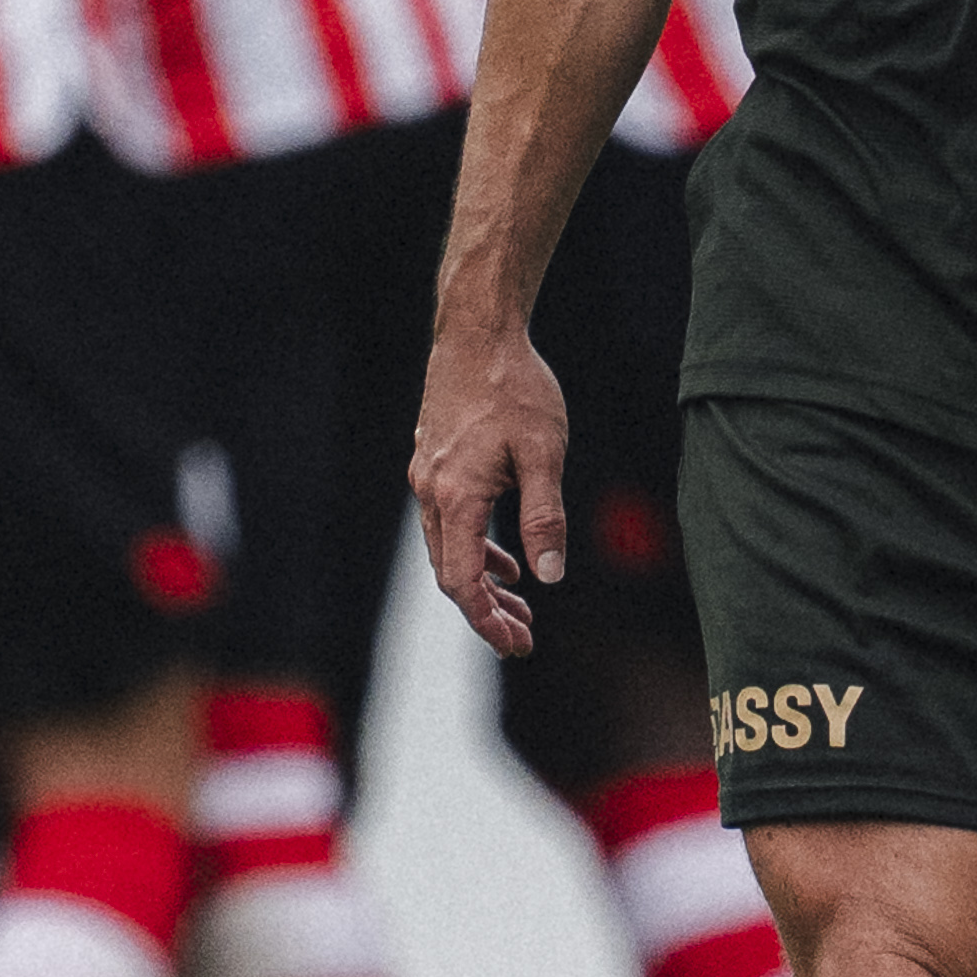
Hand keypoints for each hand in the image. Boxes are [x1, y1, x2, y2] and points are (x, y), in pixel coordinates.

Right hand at [412, 314, 576, 656]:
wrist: (477, 332)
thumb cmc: (516, 388)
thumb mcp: (544, 454)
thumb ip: (545, 518)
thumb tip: (549, 577)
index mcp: (456, 496)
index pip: (462, 581)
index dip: (488, 620)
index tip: (518, 644)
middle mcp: (431, 491)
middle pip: (450, 572)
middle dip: (486, 610)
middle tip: (524, 638)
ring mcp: (427, 475)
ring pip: (448, 547)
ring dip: (482, 580)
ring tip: (521, 603)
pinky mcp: (433, 460)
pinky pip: (449, 521)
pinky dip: (475, 547)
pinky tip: (506, 557)